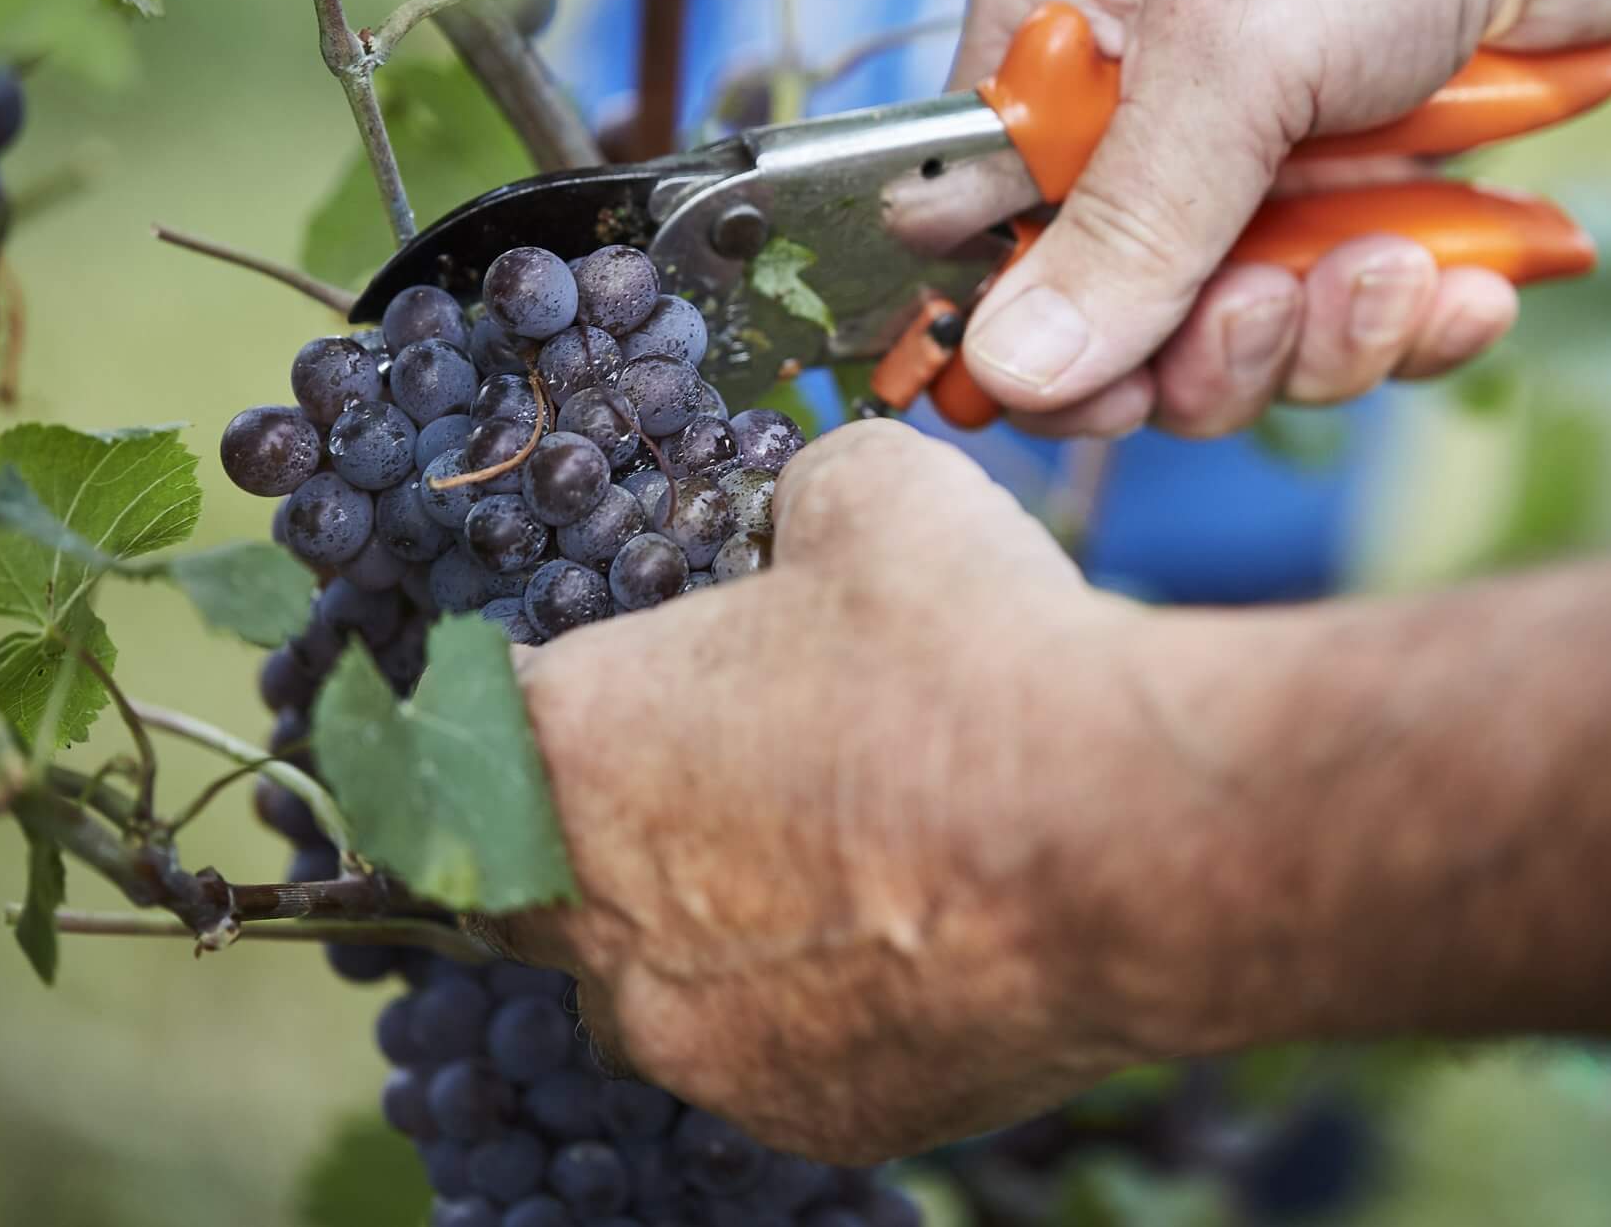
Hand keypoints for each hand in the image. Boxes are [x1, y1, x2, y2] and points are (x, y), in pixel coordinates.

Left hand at [500, 422, 1159, 1162]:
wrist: (1129, 837)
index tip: (620, 679)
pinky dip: (829, 1001)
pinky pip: (784, 1054)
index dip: (557, 689)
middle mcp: (596, 922)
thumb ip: (794, 501)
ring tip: (852, 851)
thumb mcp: (871, 494)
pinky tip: (924, 929)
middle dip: (612, 825)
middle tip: (723, 766)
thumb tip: (802, 515)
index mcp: (569, 750)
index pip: (481, 724)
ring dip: (719, 925)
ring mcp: (700, 1041)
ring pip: (662, 985)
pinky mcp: (814, 1115)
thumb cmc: (976, 659)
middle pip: (544, 878)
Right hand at [945, 0, 1610, 436]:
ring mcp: (1255, 154)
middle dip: (1212, 347)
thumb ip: (1126, 225)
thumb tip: (1011, 371)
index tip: (1112, 388)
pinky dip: (1410, 322)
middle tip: (1273, 308)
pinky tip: (1466, 286)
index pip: (982, 237)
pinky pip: (1354, 318)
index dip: (1036, 337)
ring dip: (1327, 335)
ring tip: (1399, 267)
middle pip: (1122, 323)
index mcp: (1048, 39)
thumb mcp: (1230, 54)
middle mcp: (1138, 106)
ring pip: (1248, 338)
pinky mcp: (1364, 186)